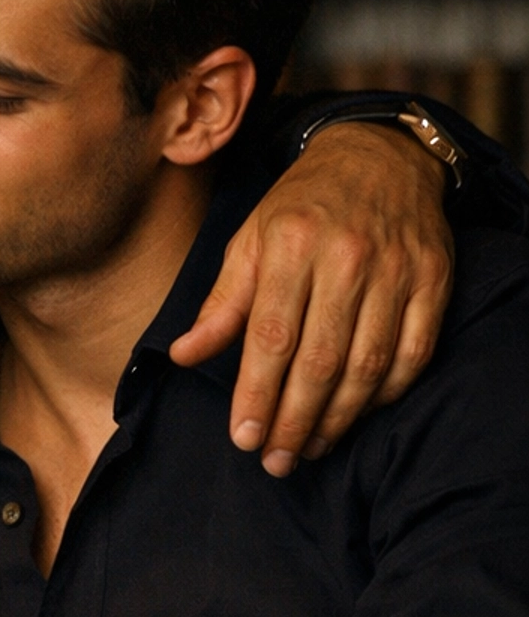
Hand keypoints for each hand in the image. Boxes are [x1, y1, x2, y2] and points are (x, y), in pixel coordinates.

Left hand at [170, 123, 453, 475]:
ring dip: (337, 418)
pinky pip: (413, 353)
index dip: (257, 395)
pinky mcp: (433, 280)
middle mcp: (347, 257)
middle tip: (276, 461)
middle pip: (320, 361)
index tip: (244, 439)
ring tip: (309, 446)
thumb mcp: (249, 240)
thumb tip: (182, 355)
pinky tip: (358, 412)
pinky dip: (386, 392)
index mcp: (292, 245)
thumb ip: (221, 302)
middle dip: (294, 421)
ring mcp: (396, 270)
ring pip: (367, 365)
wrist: (381, 155)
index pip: (272, 338)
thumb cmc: (303, 207)